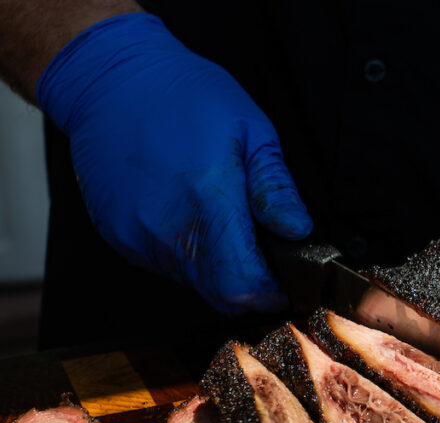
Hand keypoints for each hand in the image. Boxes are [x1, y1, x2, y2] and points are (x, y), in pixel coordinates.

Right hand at [36, 13, 311, 312]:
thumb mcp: (250, 129)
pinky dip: (186, 252)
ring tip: (220, 219)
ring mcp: (137, 237)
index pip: (243, 284)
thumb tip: (298, 230)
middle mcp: (166, 229)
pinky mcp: (118, 238)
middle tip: (262, 252)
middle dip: (250, 283)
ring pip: (193, 282)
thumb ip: (274, 187)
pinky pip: (164, 264)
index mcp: (207, 200)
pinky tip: (187, 213)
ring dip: (217, 267)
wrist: (110, 79)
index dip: (272, 290)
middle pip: (220, 294)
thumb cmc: (185, 95)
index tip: (287, 277)